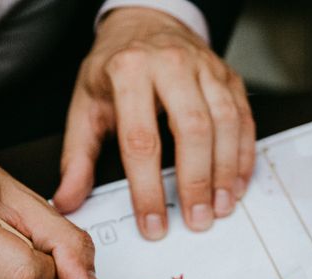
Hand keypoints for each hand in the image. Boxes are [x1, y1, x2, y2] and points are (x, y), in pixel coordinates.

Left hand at [53, 7, 255, 239]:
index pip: (140, 140)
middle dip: (196, 181)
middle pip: (192, 129)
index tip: (153, 224)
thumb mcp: (86, 106)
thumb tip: (67, 201)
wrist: (146, 22)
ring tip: (220, 207)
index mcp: (129, 71)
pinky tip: (238, 183)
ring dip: (226, 172)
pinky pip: (244, 118)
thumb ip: (78, 157)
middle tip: (197, 220)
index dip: (147, 189)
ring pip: (225, 123)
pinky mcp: (229, 76)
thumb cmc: (115, 68)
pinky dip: (244, 155)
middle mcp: (171, 64)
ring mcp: (206, 68)